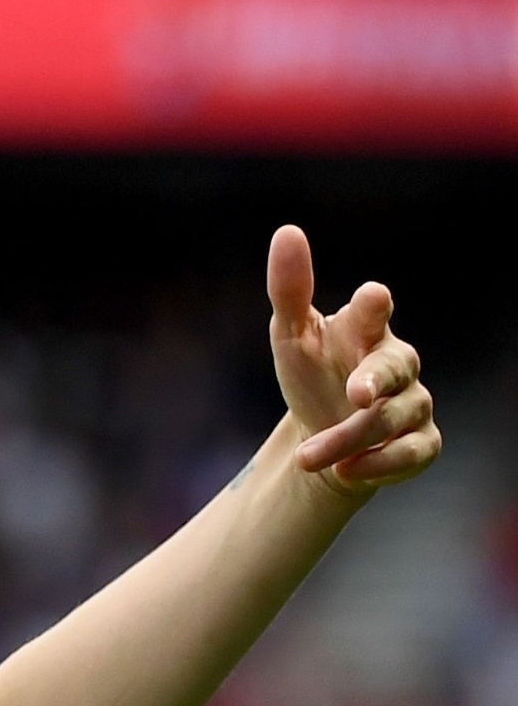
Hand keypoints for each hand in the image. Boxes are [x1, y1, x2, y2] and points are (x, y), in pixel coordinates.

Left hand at [268, 224, 439, 496]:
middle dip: (377, 379)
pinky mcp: (419, 445)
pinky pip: (412, 455)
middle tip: (357, 393)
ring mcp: (412, 404)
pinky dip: (381, 466)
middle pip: (393, 367)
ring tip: (307, 458)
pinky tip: (348, 473)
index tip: (371, 299)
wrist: (322, 439)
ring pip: (392, 418)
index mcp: (367, 331)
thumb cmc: (312, 376)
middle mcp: (398, 364)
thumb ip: (290, 292)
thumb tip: (287, 232)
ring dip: (349, 438)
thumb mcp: (292, 338)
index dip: (373, 307)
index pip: (375, 311)